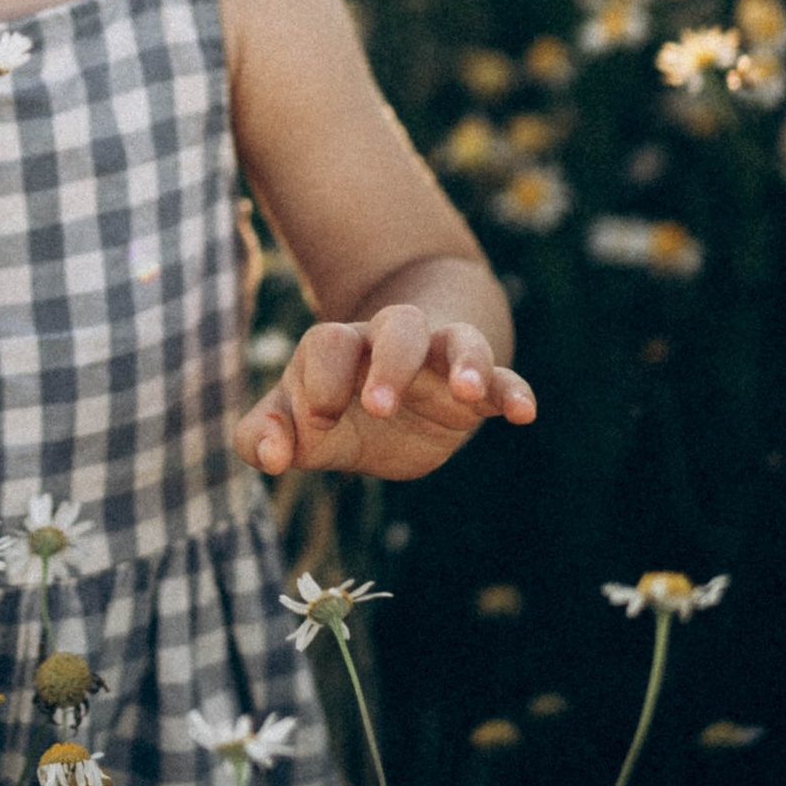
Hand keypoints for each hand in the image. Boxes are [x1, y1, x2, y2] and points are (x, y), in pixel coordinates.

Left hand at [235, 307, 534, 483]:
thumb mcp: (295, 422)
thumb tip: (269, 458)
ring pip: (455, 341)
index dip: (319, 382)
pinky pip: (502, 377)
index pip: (327, 345)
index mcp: (339, 349)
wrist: (393, 395)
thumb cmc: (334, 404)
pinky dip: (512, 390)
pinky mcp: (475, 390)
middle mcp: (390, 344)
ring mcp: (438, 361)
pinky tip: (524, 412)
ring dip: (464, 362)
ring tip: (467, 391)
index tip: (317, 425)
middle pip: (396, 327)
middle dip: (389, 364)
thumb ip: (262, 436)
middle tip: (379, 408)